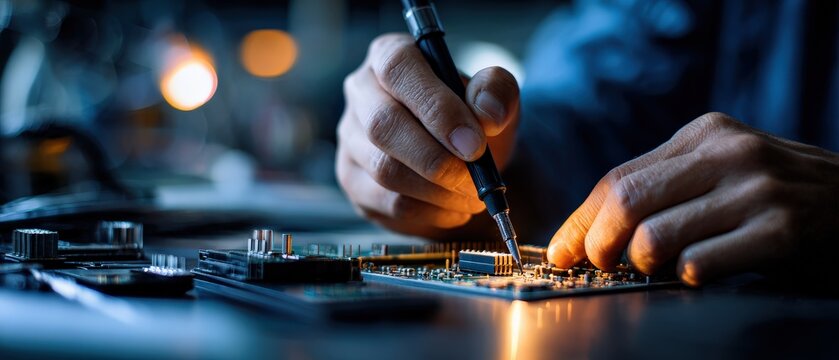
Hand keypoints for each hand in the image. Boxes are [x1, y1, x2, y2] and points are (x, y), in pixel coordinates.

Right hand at [336, 34, 519, 235]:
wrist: (465, 163)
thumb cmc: (473, 121)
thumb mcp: (495, 97)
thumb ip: (497, 91)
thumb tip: (488, 113)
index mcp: (390, 56)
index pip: (398, 70)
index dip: (435, 107)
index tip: (474, 143)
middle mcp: (361, 92)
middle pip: (383, 125)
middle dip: (436, 159)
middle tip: (474, 179)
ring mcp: (351, 138)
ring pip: (384, 169)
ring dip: (437, 190)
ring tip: (472, 195)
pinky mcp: (353, 179)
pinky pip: (388, 202)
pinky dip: (430, 211)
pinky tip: (454, 208)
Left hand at [547, 112, 838, 285]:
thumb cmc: (780, 194)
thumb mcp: (724, 170)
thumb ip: (666, 187)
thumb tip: (591, 228)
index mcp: (704, 134)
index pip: (618, 178)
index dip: (581, 220)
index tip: (563, 250)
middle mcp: (727, 153)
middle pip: (626, 202)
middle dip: (599, 244)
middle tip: (601, 266)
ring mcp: (756, 190)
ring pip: (654, 237)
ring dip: (643, 265)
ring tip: (660, 269)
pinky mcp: (782, 230)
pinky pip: (699, 264)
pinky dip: (686, 278)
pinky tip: (699, 274)